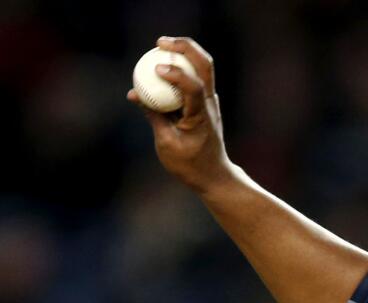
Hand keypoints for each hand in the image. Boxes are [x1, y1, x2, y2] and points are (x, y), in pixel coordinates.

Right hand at [127, 36, 234, 193]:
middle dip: (184, 48)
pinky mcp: (205, 102)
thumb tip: (135, 94)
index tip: (157, 67)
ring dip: (184, 51)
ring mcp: (210, 101)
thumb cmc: (189, 165)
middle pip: (204, 65)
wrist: (214, 175)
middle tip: (160, 42)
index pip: (194, 88)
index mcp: (201, 115)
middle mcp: (209, 103)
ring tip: (160, 44)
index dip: (177, 74)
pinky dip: (180, 67)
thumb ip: (153, 116)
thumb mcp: (166, 143)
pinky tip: (160, 62)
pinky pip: (193, 78)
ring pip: (202, 67)